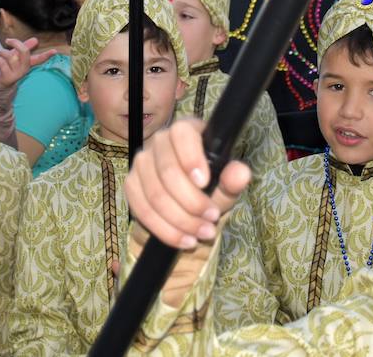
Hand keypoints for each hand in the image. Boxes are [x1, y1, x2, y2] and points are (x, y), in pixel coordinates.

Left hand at [0, 37, 56, 92]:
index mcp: (26, 63)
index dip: (47, 55)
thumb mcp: (15, 57)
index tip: (55, 51)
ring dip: (2, 52)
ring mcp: (15, 74)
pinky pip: (2, 64)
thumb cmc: (6, 69)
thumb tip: (35, 40)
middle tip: (8, 40)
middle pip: (25, 53)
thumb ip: (24, 48)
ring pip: (11, 57)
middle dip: (17, 43)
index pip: (39, 59)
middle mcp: (23, 69)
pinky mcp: (6, 78)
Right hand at [125, 118, 251, 250]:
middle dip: (191, 201)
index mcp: (186, 132)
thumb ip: (232, 181)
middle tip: (212, 219)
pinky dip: (166, 230)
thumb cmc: (209, 192)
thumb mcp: (225, 188)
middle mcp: (159, 142)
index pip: (182, 134)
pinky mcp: (131, 185)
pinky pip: (143, 210)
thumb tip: (241, 173)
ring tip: (203, 233)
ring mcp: (142, 163)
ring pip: (155, 194)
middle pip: (168, 170)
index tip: (204, 182)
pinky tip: (184, 240)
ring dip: (181, 220)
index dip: (190, 157)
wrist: (187, 215)